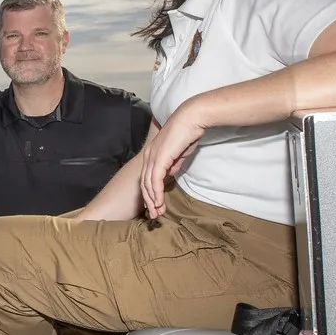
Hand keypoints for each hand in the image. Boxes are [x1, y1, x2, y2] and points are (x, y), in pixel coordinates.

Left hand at [139, 103, 205, 218]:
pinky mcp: (158, 159)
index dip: (150, 193)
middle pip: (144, 184)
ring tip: (157, 213)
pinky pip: (154, 181)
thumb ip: (174, 164)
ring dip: (152, 201)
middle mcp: (148, 156)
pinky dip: (156, 194)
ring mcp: (151, 157)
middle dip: (149, 201)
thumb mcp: (180, 154)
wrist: (191, 119)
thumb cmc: (188, 134)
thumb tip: (171, 173)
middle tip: (154, 215)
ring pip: (148, 185)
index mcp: (151, 154)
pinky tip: (159, 204)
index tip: (156, 206)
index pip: (147, 178)